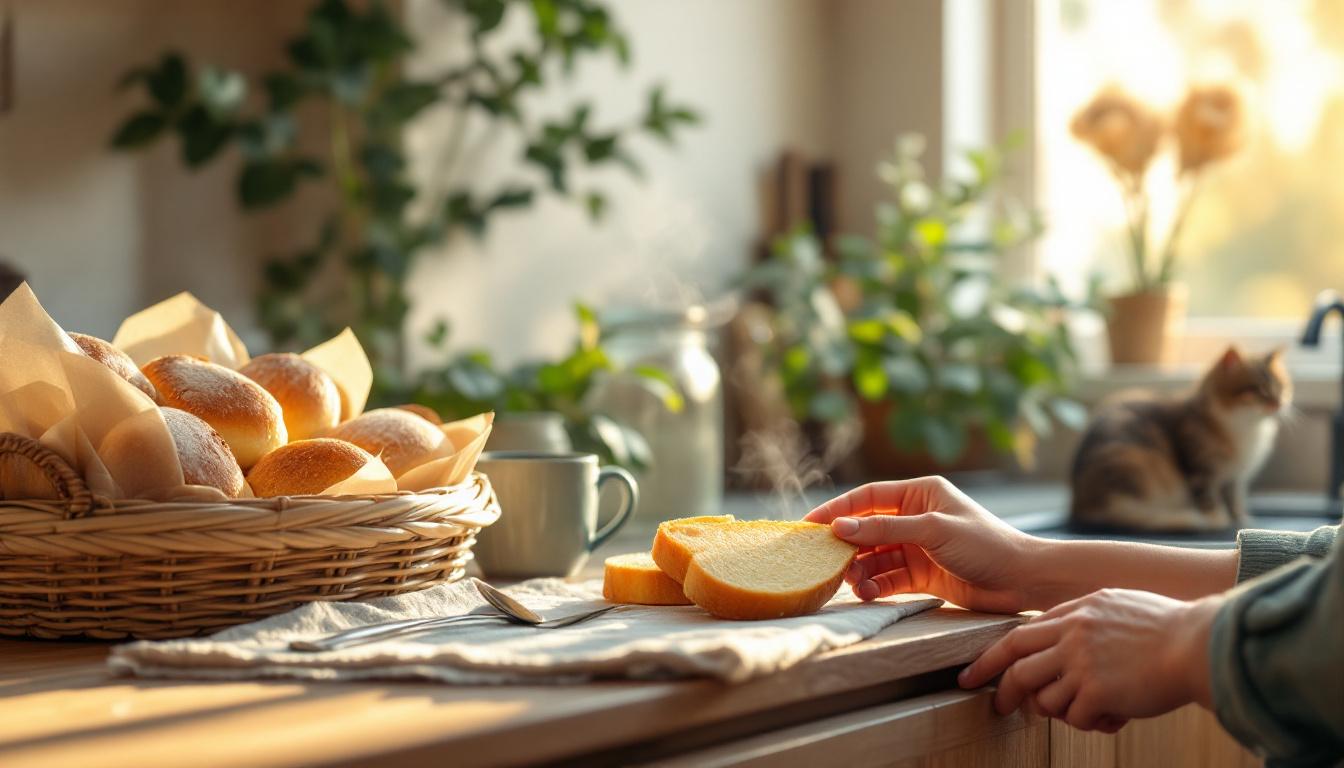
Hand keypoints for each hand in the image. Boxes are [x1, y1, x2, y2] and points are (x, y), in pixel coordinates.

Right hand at [805, 477, 1040, 612]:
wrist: (1023, 581)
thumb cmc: (986, 544)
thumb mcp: (933, 530)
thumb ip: (885, 529)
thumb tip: (840, 527)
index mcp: (920, 493)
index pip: (868, 498)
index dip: (838, 509)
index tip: (809, 524)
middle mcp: (915, 517)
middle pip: (867, 529)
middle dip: (847, 546)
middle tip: (824, 561)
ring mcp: (917, 547)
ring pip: (875, 556)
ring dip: (860, 569)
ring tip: (852, 583)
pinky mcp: (922, 575)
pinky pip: (888, 578)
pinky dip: (876, 585)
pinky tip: (868, 593)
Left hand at [959, 588, 1220, 731]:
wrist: (1200, 644)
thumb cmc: (1169, 629)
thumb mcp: (1118, 606)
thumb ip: (1086, 620)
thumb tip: (1060, 641)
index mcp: (1076, 611)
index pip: (1018, 635)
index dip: (993, 657)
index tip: (973, 672)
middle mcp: (1072, 634)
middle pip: (1016, 666)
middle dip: (1001, 690)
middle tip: (997, 707)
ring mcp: (1082, 662)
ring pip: (1043, 698)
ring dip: (1060, 711)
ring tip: (1090, 709)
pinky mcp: (1097, 691)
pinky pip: (1074, 718)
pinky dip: (1089, 723)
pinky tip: (1113, 716)